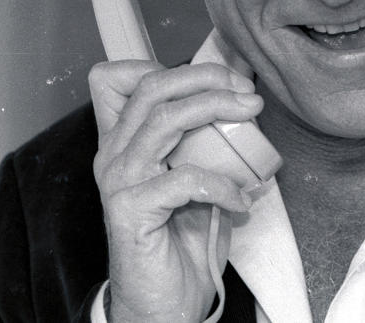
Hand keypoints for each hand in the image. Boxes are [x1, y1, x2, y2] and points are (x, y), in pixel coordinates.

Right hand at [89, 60, 263, 322]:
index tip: (216, 76)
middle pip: (152, 87)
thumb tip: (244, 99)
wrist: (161, 304)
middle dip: (206, 77)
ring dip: (216, 108)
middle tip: (246, 90)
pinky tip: (240, 199)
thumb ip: (205, 139)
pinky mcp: (131, 211)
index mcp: (122, 140)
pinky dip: (222, 183)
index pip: (115, 78)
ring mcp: (119, 181)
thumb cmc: (181, 239)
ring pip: (164, 120)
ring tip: (251, 114)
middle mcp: (113, 154)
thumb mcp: (194, 176)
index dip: (163, 65)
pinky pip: (183, 179)